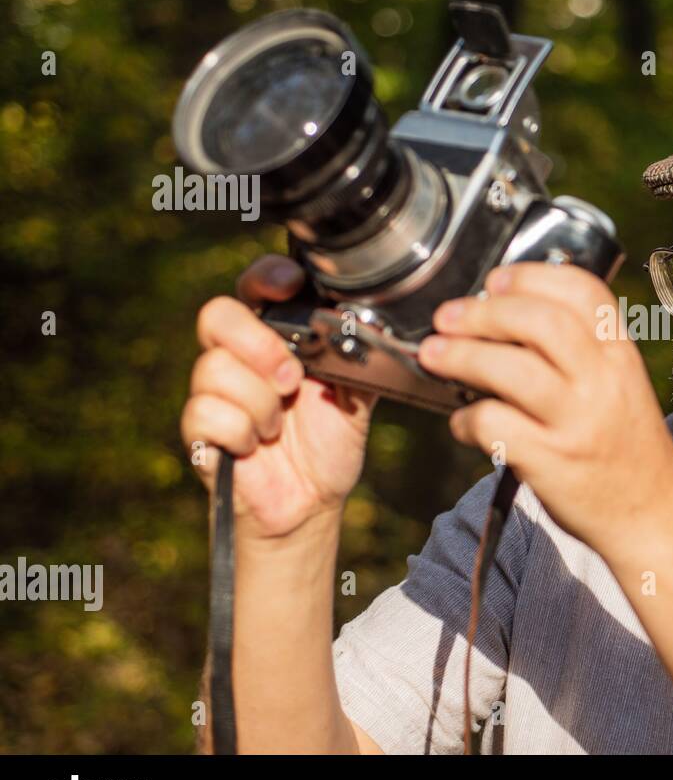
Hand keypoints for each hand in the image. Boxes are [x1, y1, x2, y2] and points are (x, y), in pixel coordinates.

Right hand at [180, 255, 375, 537]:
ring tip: (279, 427)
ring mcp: (214, 390)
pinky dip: (242, 433)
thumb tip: (368, 324)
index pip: (256, 286)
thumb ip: (358, 356)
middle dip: (260, 346)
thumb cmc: (329, 443)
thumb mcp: (357, 395)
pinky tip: (257, 446)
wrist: (312, 500)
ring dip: (260, 404)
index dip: (267, 278)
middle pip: (217, 315)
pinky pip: (206, 413)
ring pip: (214, 368)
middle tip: (292, 378)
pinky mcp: (198, 428)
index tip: (291, 285)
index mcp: (276, 337)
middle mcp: (239, 356)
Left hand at [416, 263, 672, 556]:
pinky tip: (464, 423)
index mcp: (620, 354)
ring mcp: (578, 422)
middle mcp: (603, 381)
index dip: (531, 276)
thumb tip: (500, 313)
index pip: (582, 291)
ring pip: (511, 370)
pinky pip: (494, 425)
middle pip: (540, 322)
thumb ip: (579, 347)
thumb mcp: (619, 383)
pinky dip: (466, 419)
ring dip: (461, 356)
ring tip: (433, 354)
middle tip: (447, 316)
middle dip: (483, 312)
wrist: (652, 515)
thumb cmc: (624, 445)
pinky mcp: (552, 462)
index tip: (495, 279)